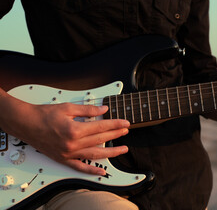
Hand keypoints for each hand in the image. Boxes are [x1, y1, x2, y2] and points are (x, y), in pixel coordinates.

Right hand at [0, 93, 128, 174]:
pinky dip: (91, 171)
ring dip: (111, 153)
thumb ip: (88, 110)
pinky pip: (79, 167)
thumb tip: (103, 110)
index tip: (125, 123)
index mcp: (74, 130)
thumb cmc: (45, 114)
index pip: (101, 127)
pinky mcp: (63, 159)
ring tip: (123, 149)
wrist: (26, 123)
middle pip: (100, 140)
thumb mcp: (68, 108)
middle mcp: (72, 144)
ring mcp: (68, 154)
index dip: (115, 124)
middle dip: (116, 135)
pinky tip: (102, 172)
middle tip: (126, 131)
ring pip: (95, 155)